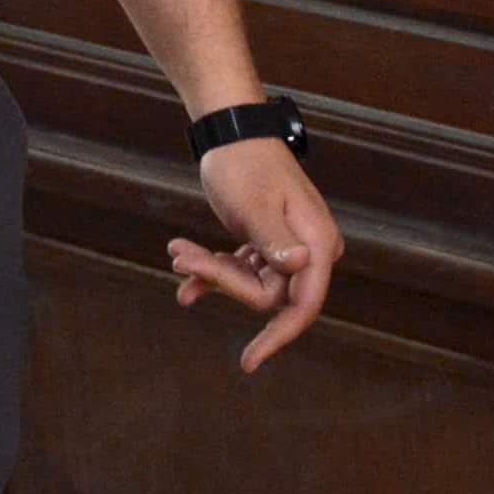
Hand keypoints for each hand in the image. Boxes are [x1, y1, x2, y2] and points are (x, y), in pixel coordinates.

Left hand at [172, 137, 342, 371]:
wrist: (231, 132)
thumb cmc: (243, 163)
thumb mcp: (254, 202)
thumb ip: (274, 239)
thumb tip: (300, 268)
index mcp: (316, 245)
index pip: (303, 305)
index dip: (277, 336)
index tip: (248, 362)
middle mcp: (310, 252)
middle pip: (267, 294)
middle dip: (222, 282)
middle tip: (178, 257)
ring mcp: (289, 249)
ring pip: (249, 283)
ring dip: (210, 272)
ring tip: (176, 251)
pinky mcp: (267, 244)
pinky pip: (242, 271)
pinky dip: (211, 270)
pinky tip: (181, 271)